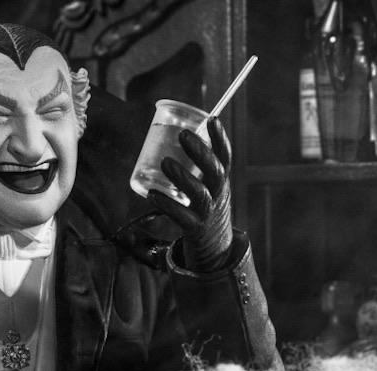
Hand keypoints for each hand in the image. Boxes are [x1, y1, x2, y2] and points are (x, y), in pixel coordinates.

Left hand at [147, 116, 233, 270]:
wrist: (214, 245)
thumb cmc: (204, 205)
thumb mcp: (205, 184)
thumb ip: (193, 163)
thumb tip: (168, 129)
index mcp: (221, 181)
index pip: (225, 156)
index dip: (220, 138)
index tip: (213, 118)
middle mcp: (218, 195)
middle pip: (215, 171)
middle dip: (201, 152)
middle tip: (184, 134)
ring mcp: (207, 212)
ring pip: (199, 194)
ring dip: (183, 177)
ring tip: (166, 162)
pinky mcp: (194, 228)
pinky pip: (180, 216)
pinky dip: (166, 204)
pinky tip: (151, 194)